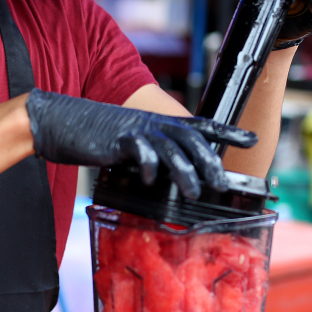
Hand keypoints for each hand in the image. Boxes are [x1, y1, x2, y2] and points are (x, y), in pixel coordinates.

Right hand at [24, 89, 255, 198]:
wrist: (58, 120)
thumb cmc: (94, 136)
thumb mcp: (128, 144)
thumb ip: (150, 154)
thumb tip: (167, 176)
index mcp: (158, 123)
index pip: (201, 124)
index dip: (228, 131)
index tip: (253, 138)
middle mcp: (152, 123)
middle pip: (193, 139)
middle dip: (212, 160)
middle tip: (223, 182)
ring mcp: (136, 129)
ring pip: (172, 148)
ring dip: (187, 171)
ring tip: (197, 191)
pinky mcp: (117, 139)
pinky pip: (139, 151)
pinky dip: (148, 166)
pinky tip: (150, 181)